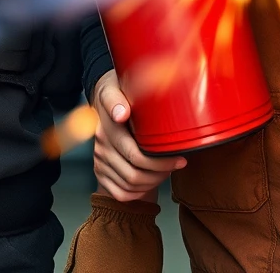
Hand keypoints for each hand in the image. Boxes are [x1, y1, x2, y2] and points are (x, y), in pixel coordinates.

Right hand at [91, 70, 185, 201]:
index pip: (134, 153)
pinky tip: (151, 179)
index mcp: (107, 126)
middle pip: (135, 173)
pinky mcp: (100, 171)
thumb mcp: (118, 87)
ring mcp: (99, 159)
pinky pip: (120, 193)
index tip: (179, 158)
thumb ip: (118, 99)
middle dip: (162, 171)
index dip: (158, 162)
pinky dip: (138, 192)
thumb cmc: (121, 92)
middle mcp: (101, 145)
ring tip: (168, 168)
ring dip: (153, 181)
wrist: (109, 99)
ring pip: (130, 185)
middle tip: (179, 161)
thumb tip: (121, 113)